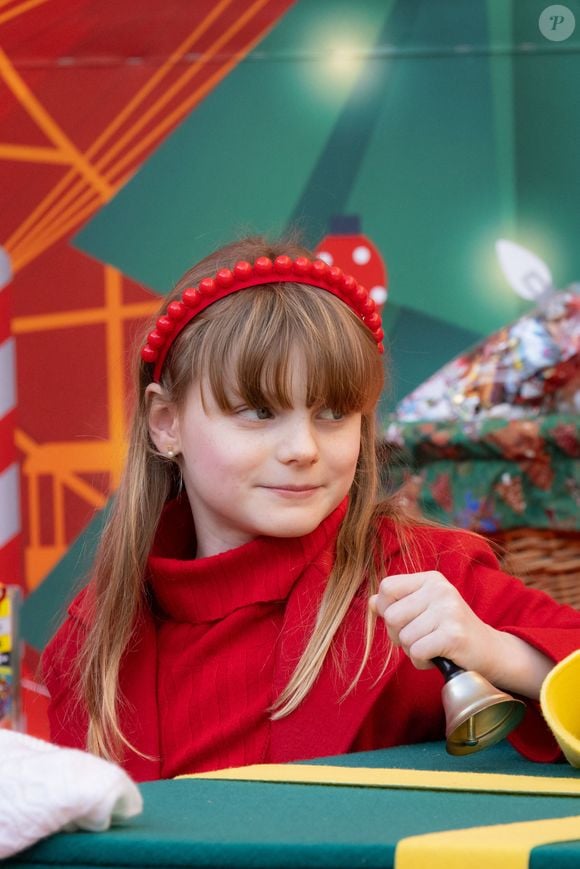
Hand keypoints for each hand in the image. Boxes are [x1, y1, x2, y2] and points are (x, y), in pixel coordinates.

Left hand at [368, 571, 493, 673]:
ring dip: (412, 651)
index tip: (403, 621)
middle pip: (391, 615)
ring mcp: (448, 611)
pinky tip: (437, 657)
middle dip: (398, 635)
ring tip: (432, 647)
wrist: (489, 651)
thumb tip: (371, 602)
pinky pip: (416, 651)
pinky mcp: (453, 635)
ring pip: (403, 637)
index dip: (386, 609)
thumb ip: (397, 604)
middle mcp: (440, 590)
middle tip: (420, 639)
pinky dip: (422, 661)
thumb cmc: (449, 631)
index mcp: (431, 579)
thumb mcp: (424, 610)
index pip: (387, 587)